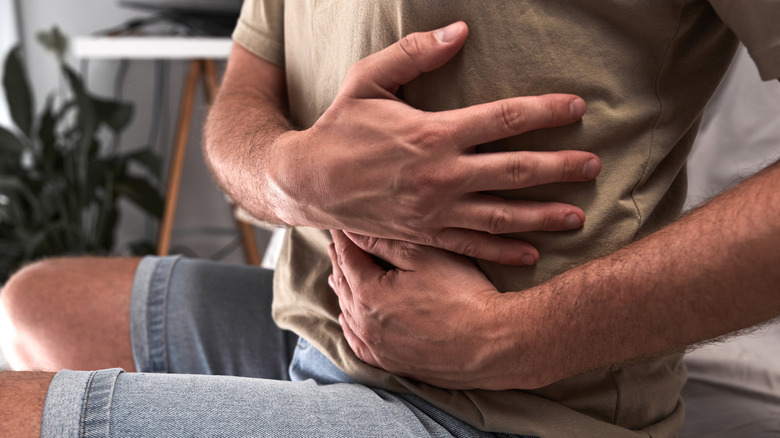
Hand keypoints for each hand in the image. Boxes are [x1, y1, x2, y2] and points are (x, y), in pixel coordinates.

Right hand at [271, 22, 600, 264]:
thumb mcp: (367, 80)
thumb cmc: (339, 127)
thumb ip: (414, 54)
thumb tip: (460, 30)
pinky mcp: (424, 233)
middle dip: (558, 167)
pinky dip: (503, 250)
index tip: (577, 108)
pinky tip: (531, 253)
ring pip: (500, 214)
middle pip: (513, 170)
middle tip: (593, 166)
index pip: (503, 119)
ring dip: (542, 215)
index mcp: (433, 133)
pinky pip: (471, 245)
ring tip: (579, 216)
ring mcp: (435, 209)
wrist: (308, 182)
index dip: (544, 112)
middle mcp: (441, 174)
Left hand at [328, 229, 517, 389]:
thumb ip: (384, 241)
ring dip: (344, 291)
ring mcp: (378, 347)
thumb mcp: (424, 256)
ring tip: (340, 274)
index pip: (347, 256)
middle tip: (339, 242)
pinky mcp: (392, 363)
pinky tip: (349, 319)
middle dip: (341, 260)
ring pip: (349, 313)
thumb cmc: (463, 294)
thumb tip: (354, 230)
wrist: (493, 344)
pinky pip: (359, 344)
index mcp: (368, 293)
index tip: (340, 221)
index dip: (344, 236)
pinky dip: (351, 327)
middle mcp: (365, 324)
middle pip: (344, 285)